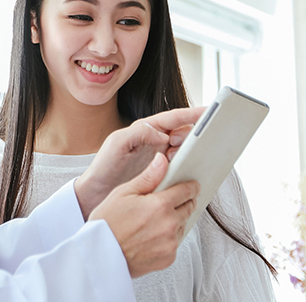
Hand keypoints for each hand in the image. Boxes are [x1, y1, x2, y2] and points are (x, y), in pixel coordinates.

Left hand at [74, 106, 204, 218]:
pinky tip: (193, 174)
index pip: (174, 118)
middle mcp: (155, 141)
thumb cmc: (104, 166)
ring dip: (192, 152)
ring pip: (184, 150)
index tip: (210, 111)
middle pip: (184, 132)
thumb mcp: (117, 144)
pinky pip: (181, 168)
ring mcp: (160, 158)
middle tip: (197, 143)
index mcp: (146, 129)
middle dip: (194, 134)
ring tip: (196, 158)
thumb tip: (164, 135)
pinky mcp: (162, 174)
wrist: (96, 194)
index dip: (192, 113)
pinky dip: (189, 168)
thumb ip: (140, 133)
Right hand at [89, 152, 199, 277]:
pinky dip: (168, 238)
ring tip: (153, 220)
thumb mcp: (124, 193)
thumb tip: (162, 161)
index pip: (187, 191)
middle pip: (189, 207)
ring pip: (183, 226)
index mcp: (160, 205)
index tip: (189, 185)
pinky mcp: (168, 258)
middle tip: (168, 201)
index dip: (189, 186)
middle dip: (183, 202)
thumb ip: (148, 177)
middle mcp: (170, 225)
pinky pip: (175, 243)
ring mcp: (170, 243)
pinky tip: (151, 235)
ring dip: (175, 220)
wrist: (100, 255)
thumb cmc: (108, 223)